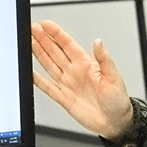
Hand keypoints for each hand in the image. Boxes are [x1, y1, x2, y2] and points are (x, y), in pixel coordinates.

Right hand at [31, 19, 133, 139]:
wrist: (115, 122)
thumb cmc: (118, 99)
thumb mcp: (114, 77)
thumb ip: (104, 59)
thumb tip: (98, 42)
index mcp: (86, 64)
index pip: (68, 45)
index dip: (57, 34)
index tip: (46, 24)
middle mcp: (75, 72)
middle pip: (55, 51)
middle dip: (43, 39)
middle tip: (33, 28)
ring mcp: (68, 84)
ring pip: (49, 65)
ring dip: (39, 53)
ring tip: (29, 42)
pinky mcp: (64, 98)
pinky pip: (48, 87)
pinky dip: (38, 80)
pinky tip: (30, 72)